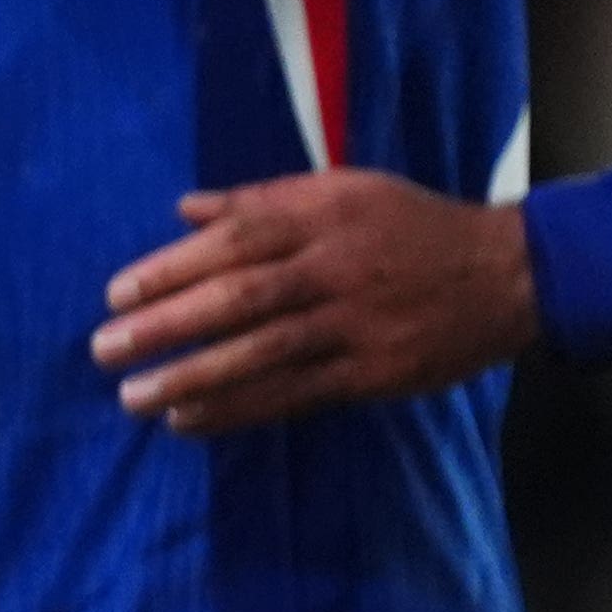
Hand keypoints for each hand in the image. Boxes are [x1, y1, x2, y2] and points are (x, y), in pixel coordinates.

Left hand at [96, 167, 536, 431]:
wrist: (508, 274)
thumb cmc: (410, 225)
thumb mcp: (342, 190)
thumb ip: (261, 200)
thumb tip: (184, 207)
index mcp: (319, 220)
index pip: (231, 243)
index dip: (169, 269)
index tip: (114, 294)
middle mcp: (332, 271)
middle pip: (238, 299)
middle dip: (166, 326)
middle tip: (104, 349)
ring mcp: (354, 326)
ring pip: (263, 354)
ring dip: (192, 378)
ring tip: (134, 397)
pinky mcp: (374, 373)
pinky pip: (296, 394)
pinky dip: (240, 408)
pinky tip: (190, 421)